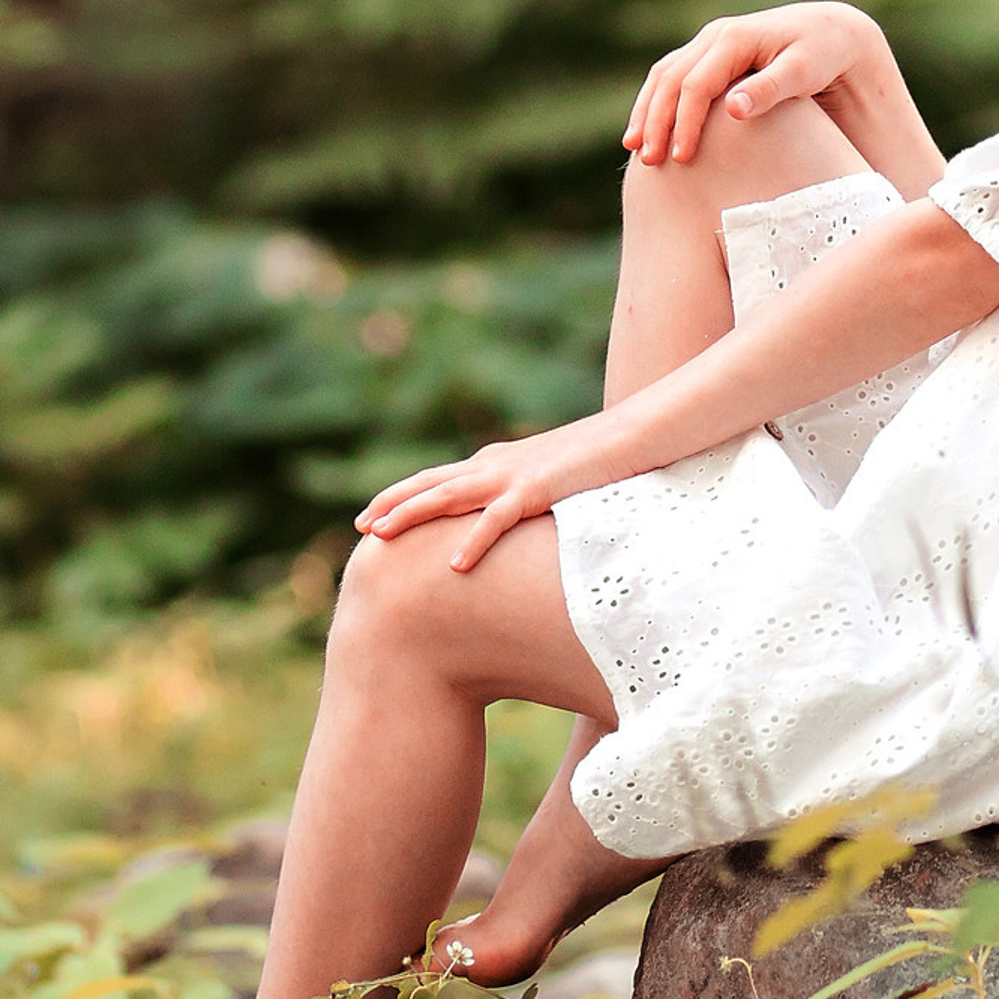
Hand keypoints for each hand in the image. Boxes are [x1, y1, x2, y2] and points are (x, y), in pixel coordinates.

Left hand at [356, 416, 625, 570]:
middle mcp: (498, 465)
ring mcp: (515, 475)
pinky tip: (454, 565)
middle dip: (392, 504)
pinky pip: (499, 519)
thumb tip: (519, 518)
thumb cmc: (603, 459)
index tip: (373, 515)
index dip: (404, 495)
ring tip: (378, 536)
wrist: (639, 432)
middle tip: (358, 527)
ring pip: (450, 496)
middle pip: (431, 483)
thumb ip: (531, 495)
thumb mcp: (556, 478)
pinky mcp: (540, 489)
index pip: (439, 478)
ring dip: (411, 514)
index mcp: (499, 462)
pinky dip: (475, 540)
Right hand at [624, 1, 879, 167]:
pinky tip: (649, 128)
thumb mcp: (803, 71)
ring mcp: (709, 42)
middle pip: (670, 80)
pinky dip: (656, 101)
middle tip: (649, 161)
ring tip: (635, 148)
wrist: (830, 31)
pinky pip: (672, 75)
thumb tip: (733, 109)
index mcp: (733, 39)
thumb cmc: (821, 54)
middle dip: (655, 121)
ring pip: (664, 76)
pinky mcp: (709, 53)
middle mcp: (714, 36)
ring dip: (646, 111)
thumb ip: (769, 90)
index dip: (684, 123)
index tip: (681, 159)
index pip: (694, 86)